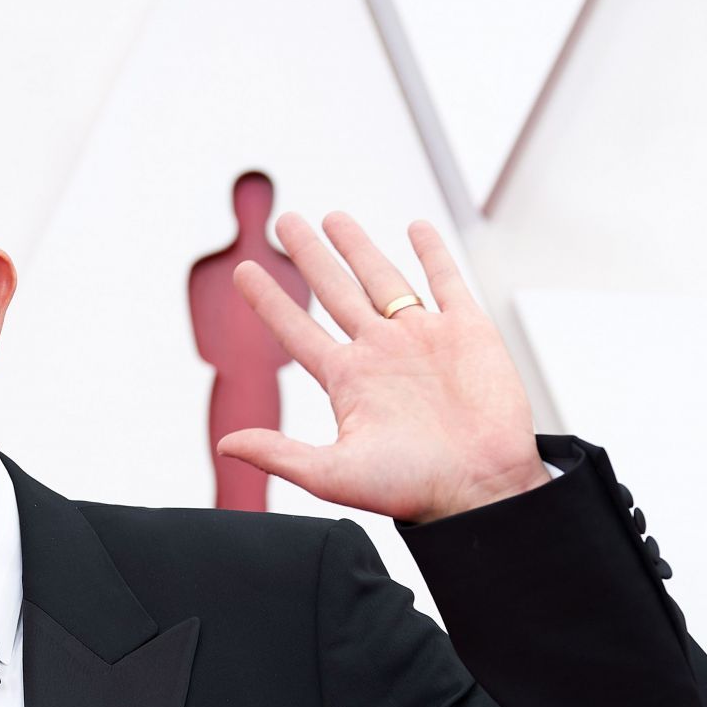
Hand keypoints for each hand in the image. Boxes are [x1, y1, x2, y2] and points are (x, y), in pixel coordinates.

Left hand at [218, 210, 548, 523]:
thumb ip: (280, 454)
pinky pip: (446, 282)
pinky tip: (417, 228)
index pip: (297, 331)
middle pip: (335, 291)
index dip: (270, 301)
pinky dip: (433, 253)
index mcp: (348, 382)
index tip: (244, 271)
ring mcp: (423, 339)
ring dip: (359, 247)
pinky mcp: (468, 332)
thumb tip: (224, 444)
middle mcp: (381, 354)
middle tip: (285, 223)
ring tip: (333, 218)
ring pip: (383, 279)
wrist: (481, 487)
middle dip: (309, 256)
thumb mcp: (334, 474)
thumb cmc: (412, 488)